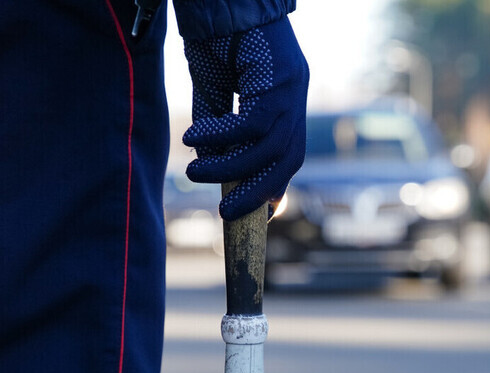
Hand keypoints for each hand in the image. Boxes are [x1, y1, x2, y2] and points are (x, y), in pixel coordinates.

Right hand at [183, 17, 308, 220]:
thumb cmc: (219, 41)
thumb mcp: (216, 92)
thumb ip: (218, 130)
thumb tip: (211, 168)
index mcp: (287, 106)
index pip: (288, 157)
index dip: (274, 188)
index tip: (257, 214)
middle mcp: (296, 101)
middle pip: (287, 160)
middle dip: (257, 191)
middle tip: (225, 211)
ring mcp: (292, 90)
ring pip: (268, 147)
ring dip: (230, 167)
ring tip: (194, 173)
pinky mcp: (278, 78)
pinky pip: (252, 123)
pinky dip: (222, 136)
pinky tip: (193, 139)